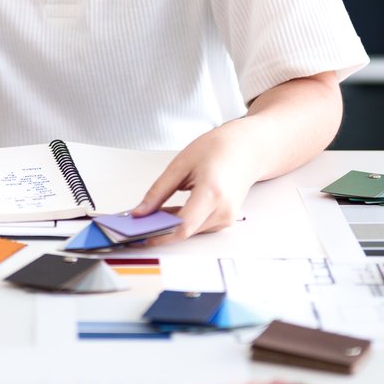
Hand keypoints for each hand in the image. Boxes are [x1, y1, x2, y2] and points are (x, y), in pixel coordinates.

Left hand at [131, 123, 260, 241]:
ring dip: (171, 225)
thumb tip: (140, 212)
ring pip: (191, 231)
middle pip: (185, 231)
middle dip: (160, 228)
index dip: (158, 234)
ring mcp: (227, 218)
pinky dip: (182, 222)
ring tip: (153, 212)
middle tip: (137, 222)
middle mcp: (223, 210)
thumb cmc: (219, 149)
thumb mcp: (181, 164)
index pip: (182, 226)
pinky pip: (198, 227)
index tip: (138, 234)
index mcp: (212, 192)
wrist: (247, 149)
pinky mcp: (225, 220)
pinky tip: (170, 211)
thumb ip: (158, 191)